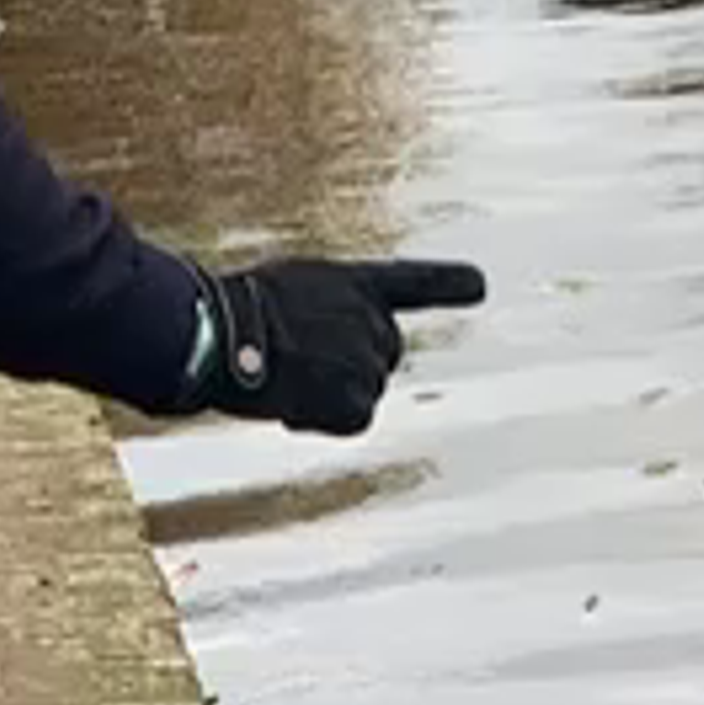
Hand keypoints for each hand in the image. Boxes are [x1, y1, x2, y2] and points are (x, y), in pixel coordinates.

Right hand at [181, 252, 485, 435]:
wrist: (225, 335)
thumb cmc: (235, 315)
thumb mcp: (286, 293)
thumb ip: (324, 313)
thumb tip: (317, 358)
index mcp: (355, 284)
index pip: (413, 282)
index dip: (448, 284)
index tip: (478, 284)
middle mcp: (374, 320)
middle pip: (384, 357)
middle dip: (351, 368)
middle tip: (301, 364)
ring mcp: (370, 361)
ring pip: (363, 393)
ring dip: (327, 396)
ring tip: (284, 378)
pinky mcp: (359, 399)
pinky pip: (352, 421)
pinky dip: (322, 421)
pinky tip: (290, 402)